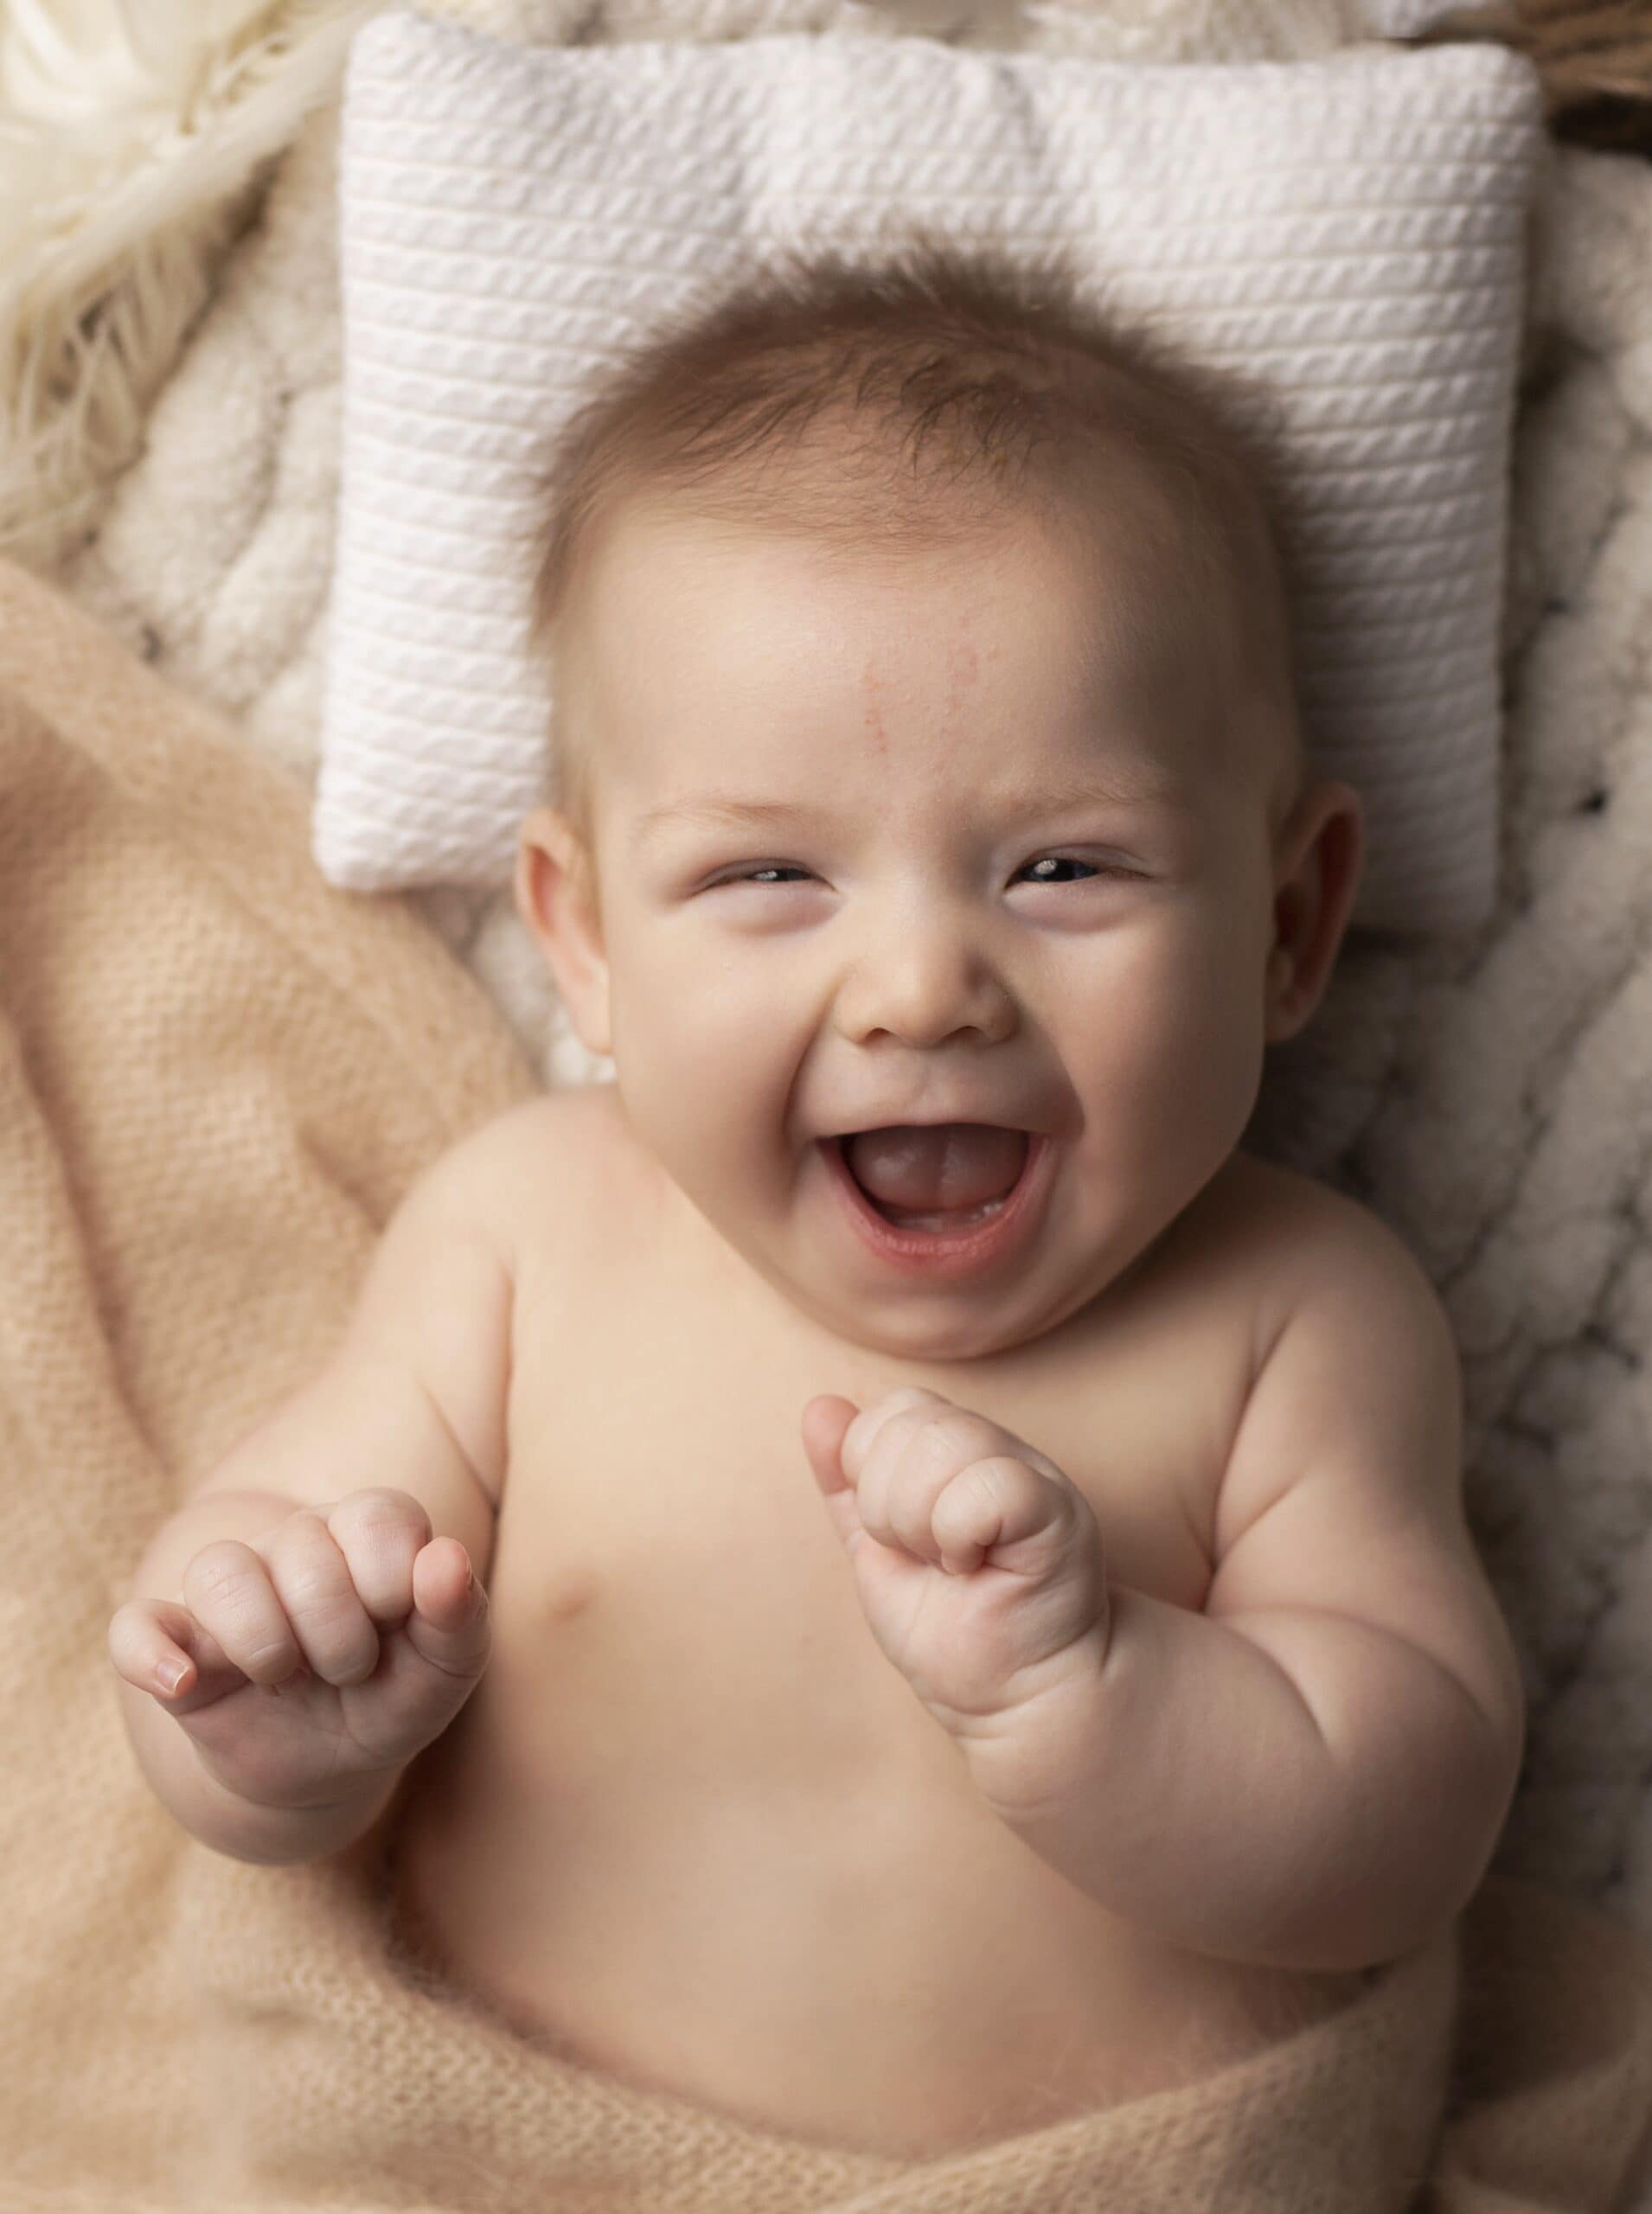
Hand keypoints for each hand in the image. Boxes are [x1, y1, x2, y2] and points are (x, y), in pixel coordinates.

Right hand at [107, 1489, 490, 1813]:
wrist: (330, 1767)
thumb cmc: (395, 1696)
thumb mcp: (445, 1672)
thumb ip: (459, 1617)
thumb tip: (445, 1560)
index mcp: (366, 1532)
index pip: (376, 1515)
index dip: (391, 1581)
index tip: (397, 1629)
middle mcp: (295, 1543)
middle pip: (303, 1549)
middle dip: (340, 1635)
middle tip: (348, 1672)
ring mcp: (229, 1590)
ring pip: (220, 1570)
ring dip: (265, 1642)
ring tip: (286, 1680)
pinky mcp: (173, 1644)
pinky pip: (134, 1628)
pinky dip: (151, 1655)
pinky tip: (185, 1686)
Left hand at [800, 1387, 1109, 1739]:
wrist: (1014, 1700)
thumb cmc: (952, 1629)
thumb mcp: (878, 1549)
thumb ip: (846, 1482)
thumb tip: (819, 1407)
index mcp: (959, 1449)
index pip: (895, 1409)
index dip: (871, 1473)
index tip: (900, 1539)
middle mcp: (1000, 1449)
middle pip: (910, 1423)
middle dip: (887, 1506)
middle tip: (924, 1557)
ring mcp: (1034, 1474)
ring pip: (943, 1444)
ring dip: (920, 1523)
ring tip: (950, 1564)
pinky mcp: (1058, 1511)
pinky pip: (986, 1484)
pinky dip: (958, 1534)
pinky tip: (973, 1567)